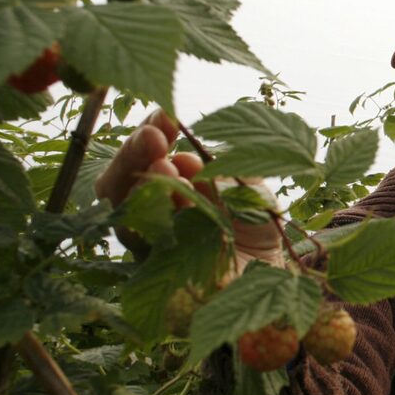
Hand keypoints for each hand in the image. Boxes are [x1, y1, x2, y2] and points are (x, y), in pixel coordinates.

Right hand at [95, 109, 283, 268]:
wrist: (273, 279)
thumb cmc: (259, 230)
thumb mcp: (251, 190)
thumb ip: (227, 170)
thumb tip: (185, 159)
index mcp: (170, 188)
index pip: (145, 158)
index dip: (150, 134)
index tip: (165, 115)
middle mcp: (152, 214)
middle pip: (121, 182)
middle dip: (134, 152)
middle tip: (153, 134)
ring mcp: (150, 243)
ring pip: (125, 210)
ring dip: (141, 179)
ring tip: (164, 159)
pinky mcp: (154, 272)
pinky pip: (143, 243)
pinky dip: (157, 216)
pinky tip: (176, 197)